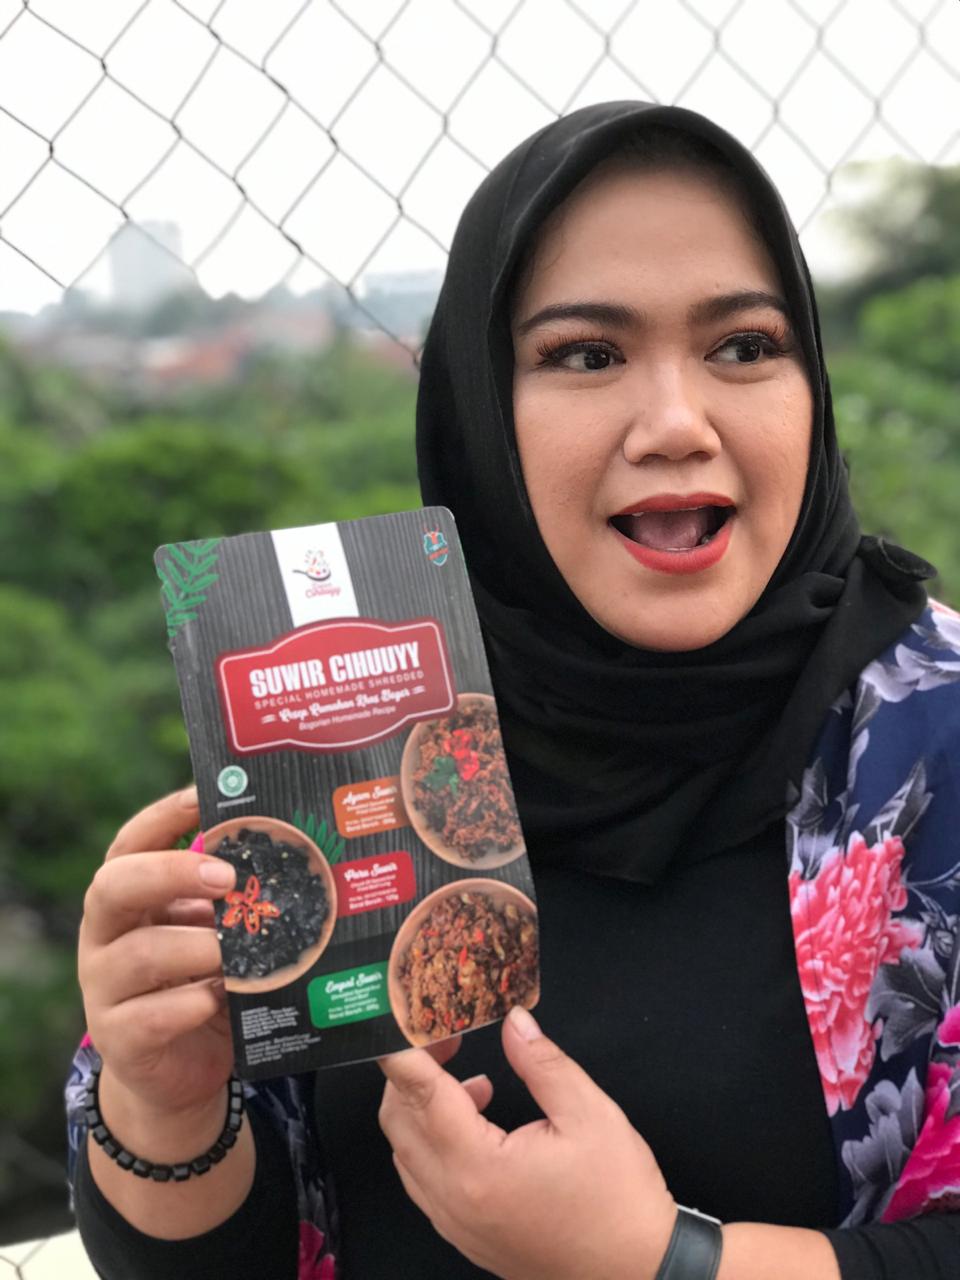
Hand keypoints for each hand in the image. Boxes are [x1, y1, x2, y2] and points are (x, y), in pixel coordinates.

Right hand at [77, 787, 237, 1118]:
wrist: (182, 1070)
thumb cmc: (204, 982)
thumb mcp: (213, 932)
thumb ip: (228, 900)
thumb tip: (288, 852)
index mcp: (128, 899)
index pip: (128, 844)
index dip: (161, 817)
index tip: (201, 796)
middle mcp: (106, 936)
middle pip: (114, 886)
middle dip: (170, 873)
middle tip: (226, 877)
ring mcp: (105, 989)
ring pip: (139, 954)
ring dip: (196, 947)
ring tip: (236, 952)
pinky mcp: (119, 1038)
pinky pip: (148, 1016)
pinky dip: (189, 1005)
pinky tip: (218, 1000)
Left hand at [379, 1005, 676, 1279]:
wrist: (638, 1273)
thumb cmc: (618, 1198)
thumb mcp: (590, 1115)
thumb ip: (542, 1063)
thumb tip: (514, 1021)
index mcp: (478, 1167)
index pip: (419, 1095)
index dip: (403, 1051)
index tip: (397, 1018)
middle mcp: (453, 1199)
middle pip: (400, 1121)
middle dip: (413, 1072)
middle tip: (449, 1041)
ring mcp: (455, 1223)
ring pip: (407, 1152)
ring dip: (422, 1107)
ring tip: (474, 1083)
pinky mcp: (465, 1235)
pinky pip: (424, 1180)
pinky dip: (433, 1141)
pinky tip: (477, 1124)